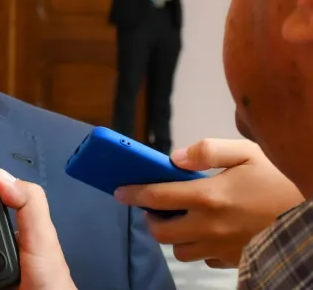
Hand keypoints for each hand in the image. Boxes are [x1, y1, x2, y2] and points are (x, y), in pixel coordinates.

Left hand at [114, 138, 302, 267]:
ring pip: (180, 251)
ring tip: (180, 218)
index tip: (118, 191)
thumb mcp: (248, 152)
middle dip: (151, 219)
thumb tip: (175, 157)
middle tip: (154, 205)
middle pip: (161, 232)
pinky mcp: (235, 260)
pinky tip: (206, 230)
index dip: (132, 194)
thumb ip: (208, 151)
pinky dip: (198, 247)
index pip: (157, 197)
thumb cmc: (280, 180)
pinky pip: (204, 259)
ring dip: (173, 236)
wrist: (312, 216)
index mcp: (209, 197)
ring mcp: (222, 248)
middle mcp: (210, 227)